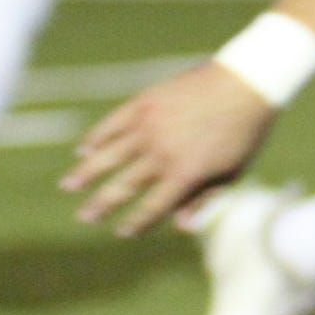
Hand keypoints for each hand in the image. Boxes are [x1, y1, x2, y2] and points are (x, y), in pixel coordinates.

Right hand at [63, 63, 281, 234]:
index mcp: (185, 174)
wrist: (247, 81)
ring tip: (67, 186)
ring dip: (85, 172)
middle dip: (101, 204)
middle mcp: (162, 153)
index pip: (153, 208)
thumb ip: (205, 199)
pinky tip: (83, 148)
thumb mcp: (232, 172)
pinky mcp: (144, 102)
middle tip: (83, 218)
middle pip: (123, 187)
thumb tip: (180, 227)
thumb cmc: (245, 131)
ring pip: (108, 155)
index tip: (121, 232)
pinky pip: (112, 123)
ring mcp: (150, 126)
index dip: (136, 223)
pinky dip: (96, 137)